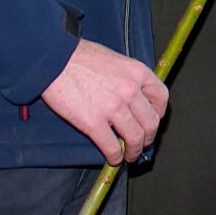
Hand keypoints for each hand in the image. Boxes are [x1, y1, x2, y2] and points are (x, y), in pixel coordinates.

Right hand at [39, 39, 168, 162]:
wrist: (54, 59)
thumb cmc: (80, 56)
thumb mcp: (115, 60)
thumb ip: (128, 78)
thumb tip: (134, 97)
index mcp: (137, 72)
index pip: (161, 97)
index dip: (159, 113)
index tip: (153, 120)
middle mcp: (130, 90)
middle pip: (151, 123)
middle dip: (148, 138)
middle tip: (141, 144)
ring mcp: (113, 107)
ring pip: (135, 138)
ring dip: (134, 151)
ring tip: (129, 155)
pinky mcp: (93, 122)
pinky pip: (112, 147)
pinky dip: (115, 156)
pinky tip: (113, 157)